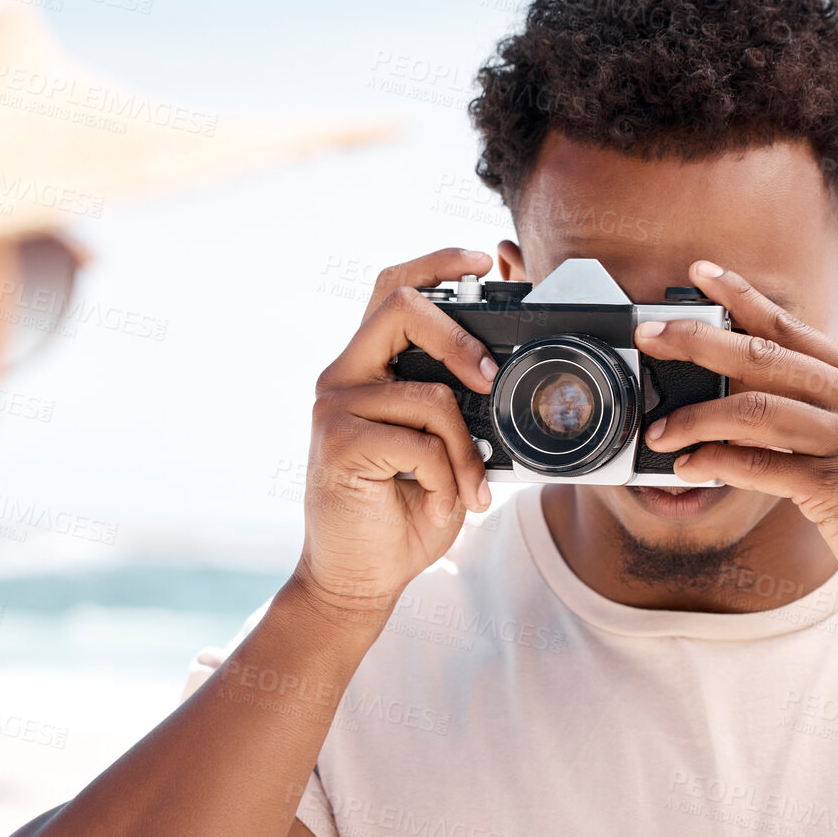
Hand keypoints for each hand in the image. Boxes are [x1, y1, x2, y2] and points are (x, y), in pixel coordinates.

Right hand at [290, 248, 496, 622]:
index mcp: (369, 367)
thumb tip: (503, 372)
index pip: (394, 287)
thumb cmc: (405, 511)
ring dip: (468, 449)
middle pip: (401, 306)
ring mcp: (335, 407)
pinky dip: (448, 478)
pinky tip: (441, 503)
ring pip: (430, 392)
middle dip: (459, 336)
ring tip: (469, 487)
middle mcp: (344, 376)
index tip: (483, 259)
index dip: (438, 262)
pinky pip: (421, 441)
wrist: (359, 577)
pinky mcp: (338, 443)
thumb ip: (461, 405)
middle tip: (491, 378)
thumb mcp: (446, 448)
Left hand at [636, 260, 837, 627]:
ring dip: (694, 417)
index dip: (742, 296)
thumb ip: (831, 412)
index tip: (701, 272)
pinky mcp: (836, 488)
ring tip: (659, 429)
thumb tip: (762, 407)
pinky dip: (715, 464)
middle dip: (698, 340)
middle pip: (762, 355)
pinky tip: (689, 468)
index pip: (793, 326)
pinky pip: (759, 466)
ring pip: (752, 408)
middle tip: (651, 334)